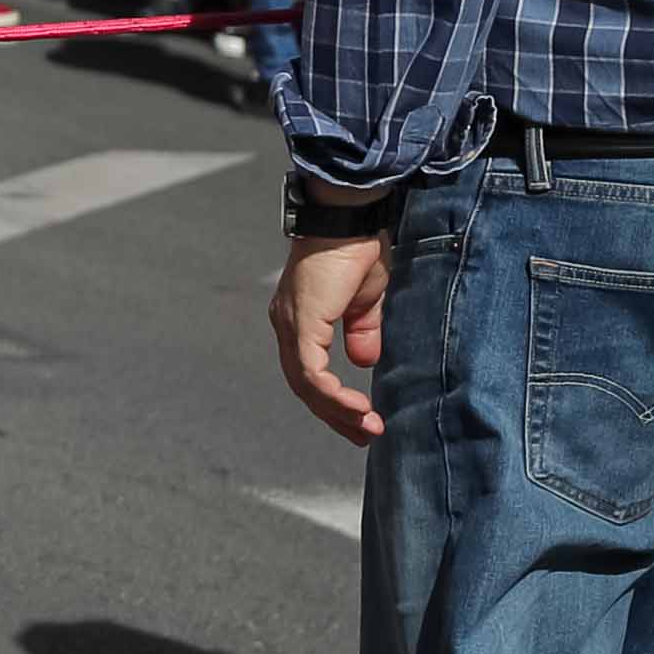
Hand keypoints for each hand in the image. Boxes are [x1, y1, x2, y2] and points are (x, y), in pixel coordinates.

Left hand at [272, 231, 390, 443]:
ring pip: (305, 384)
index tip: (360, 418)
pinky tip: (355, 408)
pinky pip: (311, 371)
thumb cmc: (356, 250)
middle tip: (363, 435)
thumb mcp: (365, 300)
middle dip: (334, 415)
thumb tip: (364, 362)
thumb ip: (362, 331)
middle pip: (303, 385)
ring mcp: (291, 324)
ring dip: (336, 411)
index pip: (308, 372)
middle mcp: (287, 325)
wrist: (350, 218)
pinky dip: (332, 394)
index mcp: (300, 320)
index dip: (332, 399)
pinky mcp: (302, 322)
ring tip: (366, 427)